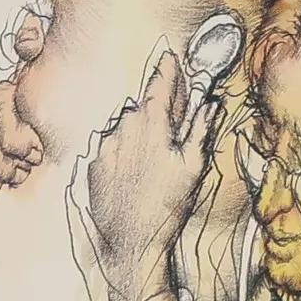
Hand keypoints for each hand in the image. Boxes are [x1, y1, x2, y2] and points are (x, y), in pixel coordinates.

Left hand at [84, 49, 217, 300]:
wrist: (131, 244)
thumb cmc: (167, 206)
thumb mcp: (193, 168)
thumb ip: (199, 130)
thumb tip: (208, 104)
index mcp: (150, 125)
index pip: (159, 86)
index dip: (167, 70)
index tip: (169, 56)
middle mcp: (122, 130)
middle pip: (141, 109)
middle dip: (155, 112)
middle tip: (170, 132)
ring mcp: (103, 148)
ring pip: (124, 129)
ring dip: (138, 135)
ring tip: (151, 164)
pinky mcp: (92, 167)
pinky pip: (110, 150)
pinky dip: (122, 154)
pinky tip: (135, 176)